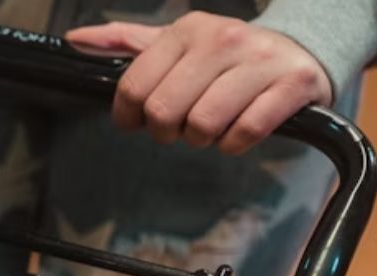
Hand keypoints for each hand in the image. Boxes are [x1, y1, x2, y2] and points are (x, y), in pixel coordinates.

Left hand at [66, 13, 331, 154]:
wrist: (300, 50)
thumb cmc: (227, 57)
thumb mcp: (177, 43)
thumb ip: (126, 43)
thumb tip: (76, 38)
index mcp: (189, 30)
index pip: (135, 86)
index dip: (129, 115)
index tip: (139, 121)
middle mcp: (223, 39)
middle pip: (164, 110)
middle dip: (166, 131)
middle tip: (179, 127)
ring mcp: (260, 61)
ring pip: (203, 124)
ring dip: (202, 139)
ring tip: (211, 127)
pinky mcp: (292, 85)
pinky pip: (245, 132)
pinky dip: (234, 144)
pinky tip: (236, 132)